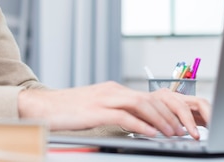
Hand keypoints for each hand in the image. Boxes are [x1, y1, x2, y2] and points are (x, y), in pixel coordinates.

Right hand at [17, 81, 210, 138]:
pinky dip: (140, 124)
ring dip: (160, 120)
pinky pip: (124, 116)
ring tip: (172, 133)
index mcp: (112, 90)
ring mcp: (103, 99)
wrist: (41, 106)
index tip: (179, 123)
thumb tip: (135, 125)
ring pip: (140, 104)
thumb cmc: (67, 111)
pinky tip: (151, 134)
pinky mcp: (95, 110)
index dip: (166, 109)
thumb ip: (114, 113)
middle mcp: (111, 90)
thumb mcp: (94, 109)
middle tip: (183, 130)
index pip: (147, 96)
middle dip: (169, 115)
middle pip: (149, 98)